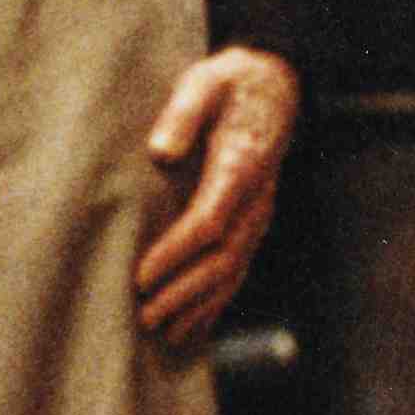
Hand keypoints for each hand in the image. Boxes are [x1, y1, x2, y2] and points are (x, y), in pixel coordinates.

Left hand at [134, 46, 297, 348]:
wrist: (274, 86)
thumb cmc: (229, 84)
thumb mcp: (204, 82)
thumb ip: (183, 114)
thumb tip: (161, 151)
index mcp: (241, 166)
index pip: (209, 221)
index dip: (175, 253)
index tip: (141, 275)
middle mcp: (256, 200)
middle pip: (222, 258)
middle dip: (183, 292)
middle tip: (144, 315)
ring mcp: (259, 215)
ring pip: (233, 272)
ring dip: (199, 306)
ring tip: (163, 332)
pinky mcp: (254, 223)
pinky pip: (239, 270)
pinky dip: (216, 302)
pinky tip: (193, 326)